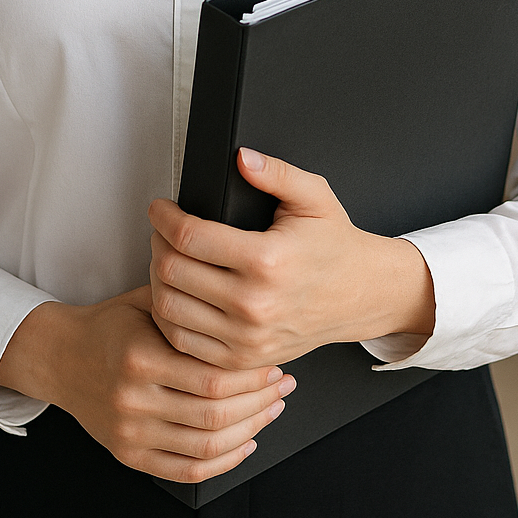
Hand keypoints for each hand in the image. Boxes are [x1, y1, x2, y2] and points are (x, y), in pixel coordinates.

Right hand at [0, 285, 295, 483]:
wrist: (60, 357)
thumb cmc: (111, 325)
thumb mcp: (147, 301)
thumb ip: (190, 304)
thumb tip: (244, 297)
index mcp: (140, 357)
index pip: (211, 377)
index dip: (252, 376)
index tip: (275, 363)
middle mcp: (133, 399)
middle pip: (214, 414)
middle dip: (259, 403)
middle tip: (284, 386)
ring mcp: (130, 433)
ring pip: (205, 446)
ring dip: (249, 430)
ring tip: (271, 410)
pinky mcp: (129, 455)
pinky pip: (186, 470)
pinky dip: (223, 462)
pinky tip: (245, 443)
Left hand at [148, 148, 435, 370]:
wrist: (360, 295)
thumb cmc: (334, 246)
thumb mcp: (314, 197)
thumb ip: (276, 173)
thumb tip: (243, 158)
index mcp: (268, 260)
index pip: (190, 237)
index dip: (164, 217)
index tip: (160, 208)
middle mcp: (254, 304)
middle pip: (173, 272)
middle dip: (157, 243)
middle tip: (161, 230)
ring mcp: (246, 338)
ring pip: (170, 309)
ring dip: (157, 279)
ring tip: (167, 259)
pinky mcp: (242, 358)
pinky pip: (183, 342)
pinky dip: (169, 316)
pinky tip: (176, 293)